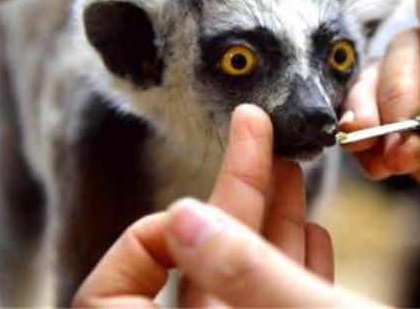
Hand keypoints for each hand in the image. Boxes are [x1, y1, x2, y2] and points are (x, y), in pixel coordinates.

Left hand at [73, 104, 381, 307]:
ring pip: (247, 274)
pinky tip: (312, 226)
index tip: (194, 207)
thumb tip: (181, 215)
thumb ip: (241, 268)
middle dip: (235, 190)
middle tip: (259, 128)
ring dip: (271, 213)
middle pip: (199, 263)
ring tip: (288, 161)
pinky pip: (279, 294)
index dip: (143, 243)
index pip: (107, 296)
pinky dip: (294, 259)